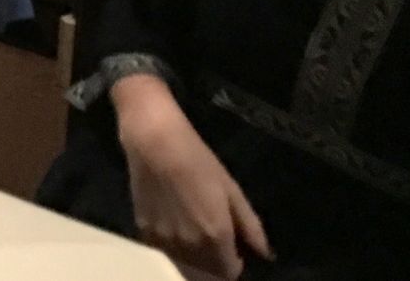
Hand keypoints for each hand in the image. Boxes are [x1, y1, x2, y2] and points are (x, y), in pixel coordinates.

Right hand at [117, 89, 270, 278]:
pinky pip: (164, 250)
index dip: (234, 264)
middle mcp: (189, 246)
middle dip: (214, 260)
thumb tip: (266, 254)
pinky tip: (172, 220)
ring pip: (184, 263)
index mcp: (215, 237)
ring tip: (192, 226)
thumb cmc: (199, 161)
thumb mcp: (232, 190)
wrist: (154, 143)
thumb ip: (251, 227)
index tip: (235, 249)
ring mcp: (164, 240)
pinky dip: (172, 244)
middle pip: (206, 271)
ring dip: (193, 254)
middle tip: (214, 234)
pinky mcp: (144, 231)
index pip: (228, 274)